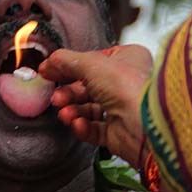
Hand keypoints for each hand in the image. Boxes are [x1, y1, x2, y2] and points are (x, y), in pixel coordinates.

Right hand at [39, 45, 152, 167]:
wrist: (143, 125)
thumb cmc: (126, 86)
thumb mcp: (90, 63)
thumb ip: (66, 61)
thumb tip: (48, 63)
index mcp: (128, 59)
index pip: (93, 60)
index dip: (70, 66)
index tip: (48, 71)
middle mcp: (127, 83)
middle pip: (87, 86)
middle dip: (69, 93)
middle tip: (56, 98)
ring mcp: (122, 109)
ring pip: (88, 108)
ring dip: (73, 110)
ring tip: (65, 114)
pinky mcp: (118, 132)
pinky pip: (94, 128)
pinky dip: (82, 127)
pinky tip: (77, 124)